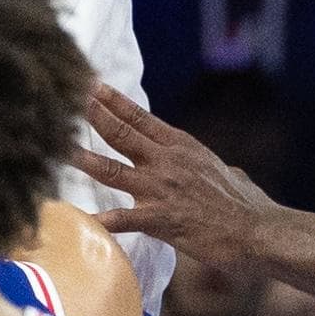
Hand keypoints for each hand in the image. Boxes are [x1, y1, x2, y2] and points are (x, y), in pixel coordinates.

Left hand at [73, 83, 277, 268]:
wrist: (258, 230)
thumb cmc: (247, 205)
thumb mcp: (228, 173)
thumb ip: (213, 169)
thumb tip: (227, 172)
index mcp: (181, 145)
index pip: (140, 116)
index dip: (113, 100)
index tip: (92, 85)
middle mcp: (167, 161)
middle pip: (120, 132)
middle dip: (90, 115)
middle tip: (64, 98)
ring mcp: (160, 188)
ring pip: (110, 169)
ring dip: (81, 158)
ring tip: (56, 147)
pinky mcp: (159, 219)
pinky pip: (120, 219)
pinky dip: (97, 220)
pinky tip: (75, 220)